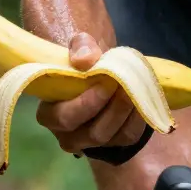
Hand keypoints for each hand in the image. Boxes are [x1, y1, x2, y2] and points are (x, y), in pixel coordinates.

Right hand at [35, 32, 146, 153]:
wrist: (102, 72)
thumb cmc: (85, 61)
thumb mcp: (80, 46)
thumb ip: (80, 47)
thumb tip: (85, 60)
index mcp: (49, 113)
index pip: (62, 119)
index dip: (85, 104)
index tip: (104, 81)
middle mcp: (67, 134)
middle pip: (91, 133)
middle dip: (112, 110)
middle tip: (124, 85)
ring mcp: (91, 143)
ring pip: (112, 136)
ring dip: (125, 112)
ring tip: (134, 88)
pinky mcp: (114, 144)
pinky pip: (128, 136)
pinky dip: (138, 118)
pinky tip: (141, 98)